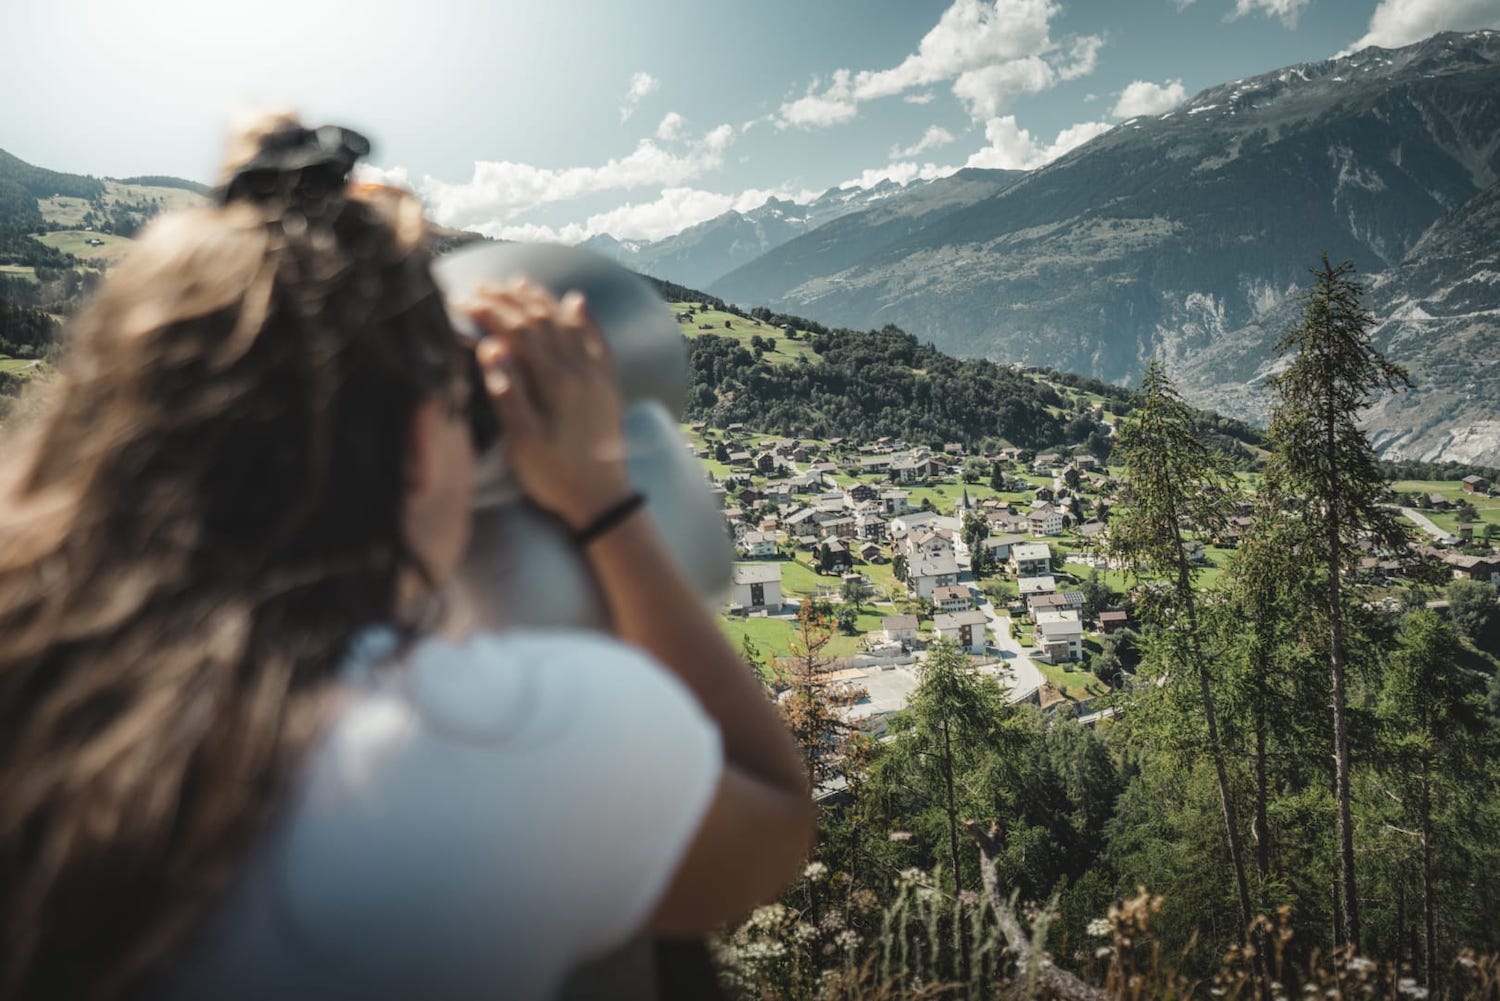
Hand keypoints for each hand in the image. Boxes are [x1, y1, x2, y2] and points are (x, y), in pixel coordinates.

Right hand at [464, 280, 633, 530]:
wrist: (603, 499)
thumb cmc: (556, 476)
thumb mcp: (523, 441)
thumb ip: (507, 392)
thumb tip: (490, 347)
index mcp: (555, 383)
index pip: (517, 333)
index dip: (489, 312)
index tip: (463, 300)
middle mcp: (579, 370)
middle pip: (541, 321)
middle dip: (508, 299)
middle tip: (481, 286)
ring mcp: (597, 375)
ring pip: (568, 324)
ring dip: (541, 299)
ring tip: (518, 282)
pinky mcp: (608, 385)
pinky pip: (597, 339)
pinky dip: (584, 317)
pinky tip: (576, 300)